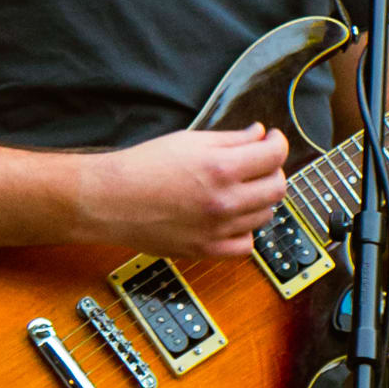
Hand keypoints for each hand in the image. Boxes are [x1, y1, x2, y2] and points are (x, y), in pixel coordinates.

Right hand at [76, 122, 288, 261]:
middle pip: (276, 188)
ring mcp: (217, 230)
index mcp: (221, 167)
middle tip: (258, 164)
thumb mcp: (189, 141)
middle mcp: (224, 201)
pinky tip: (231, 219)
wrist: (110, 200)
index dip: (278, 142)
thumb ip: (231, 139)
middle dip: (272, 170)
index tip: (272, 140)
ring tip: (240, 189)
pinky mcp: (206, 251)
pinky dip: (244, 232)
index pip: (274, 155)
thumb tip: (260, 135)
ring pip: (265, 216)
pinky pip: (245, 246)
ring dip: (259, 200)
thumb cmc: (142, 166)